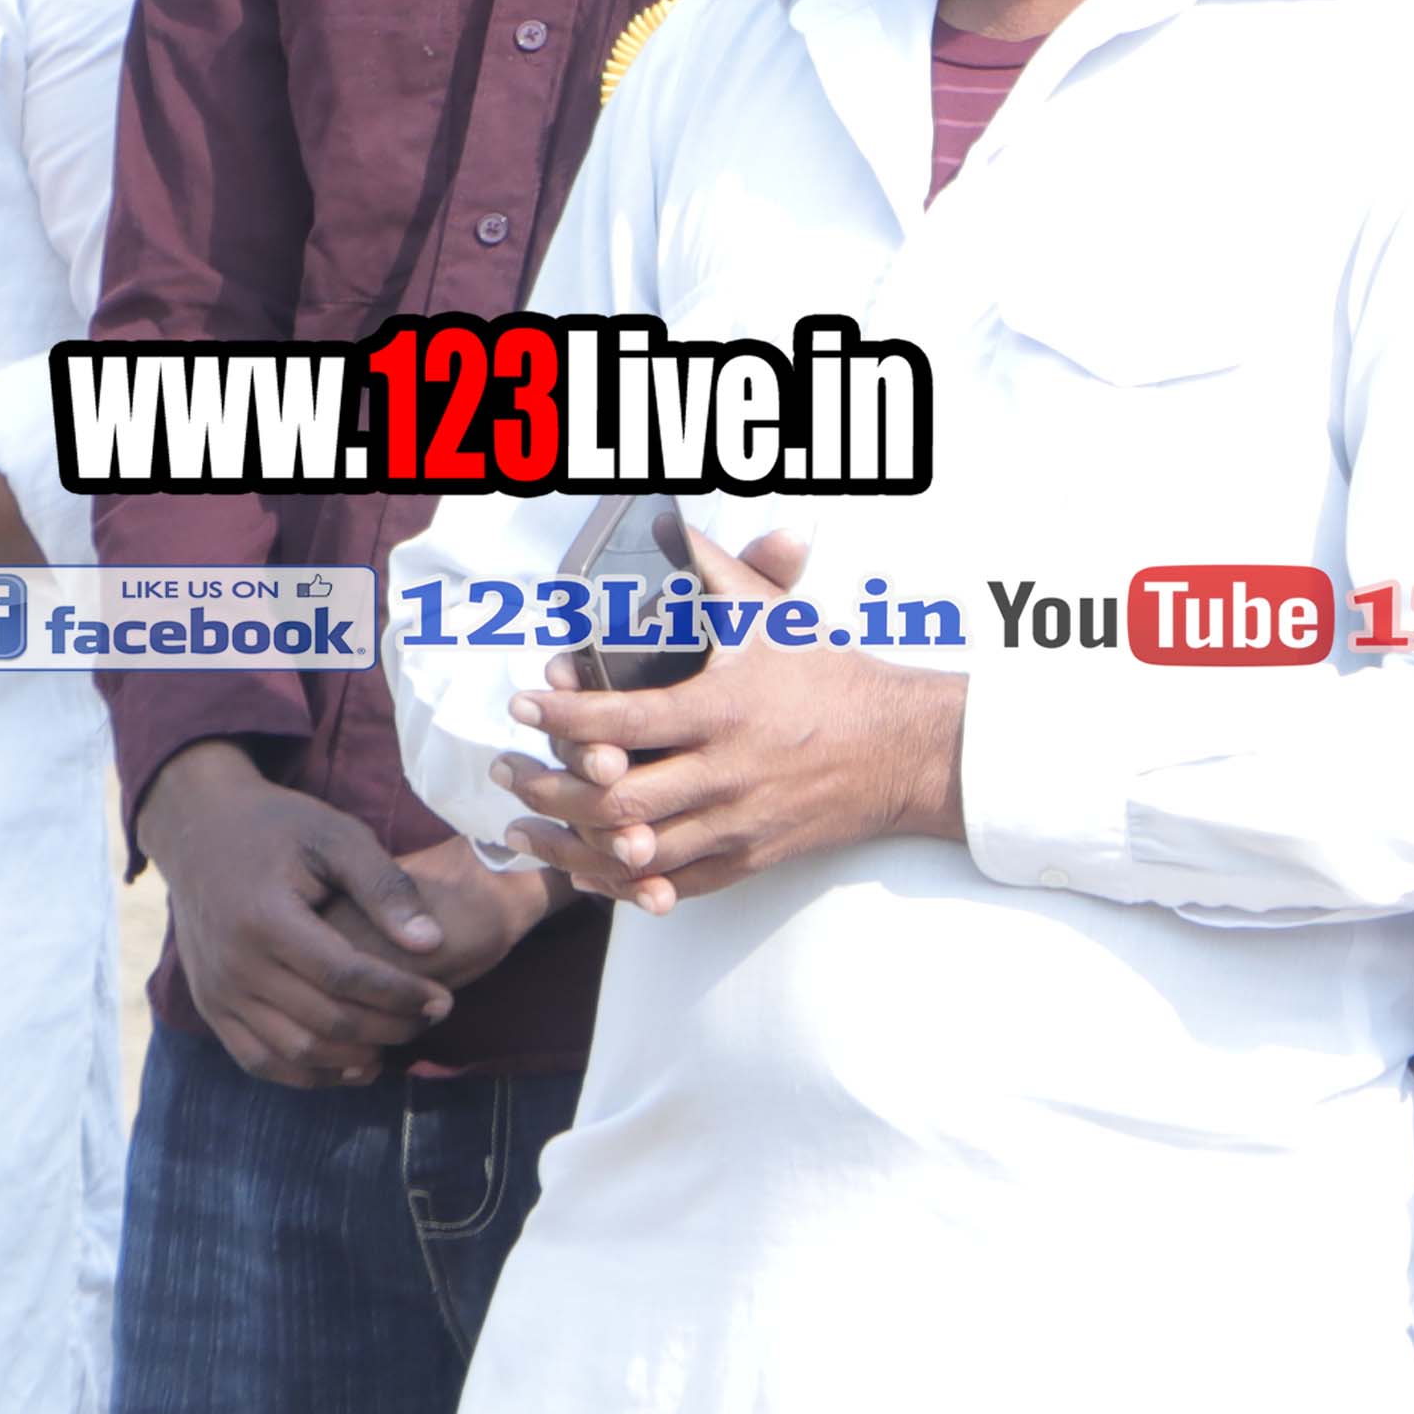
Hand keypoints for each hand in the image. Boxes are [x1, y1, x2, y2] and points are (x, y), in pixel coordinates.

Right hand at [139, 740, 457, 1085]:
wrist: (199, 832)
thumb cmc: (281, 828)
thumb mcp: (338, 839)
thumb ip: (386, 889)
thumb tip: (432, 944)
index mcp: (265, 919)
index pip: (346, 977)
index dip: (401, 995)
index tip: (444, 1000)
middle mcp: (234, 965)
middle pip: (324, 1021)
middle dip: (389, 1028)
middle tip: (433, 1018)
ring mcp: (217, 991)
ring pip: (293, 1051)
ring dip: (354, 1059)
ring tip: (401, 1043)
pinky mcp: (210, 1006)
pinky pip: (258, 1060)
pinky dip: (308, 1074)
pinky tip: (354, 1066)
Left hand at [489, 531, 958, 909]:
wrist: (907, 748)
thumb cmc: (837, 676)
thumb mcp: (777, 617)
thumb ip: (716, 574)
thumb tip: (667, 528)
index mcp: (727, 709)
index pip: (624, 720)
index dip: (564, 716)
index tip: (526, 705)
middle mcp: (728, 772)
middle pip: (614, 798)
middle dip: (546, 789)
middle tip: (506, 772)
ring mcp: (739, 822)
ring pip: (634, 852)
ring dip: (566, 844)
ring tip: (519, 829)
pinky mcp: (751, 856)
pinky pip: (674, 885)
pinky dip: (621, 884)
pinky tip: (584, 868)